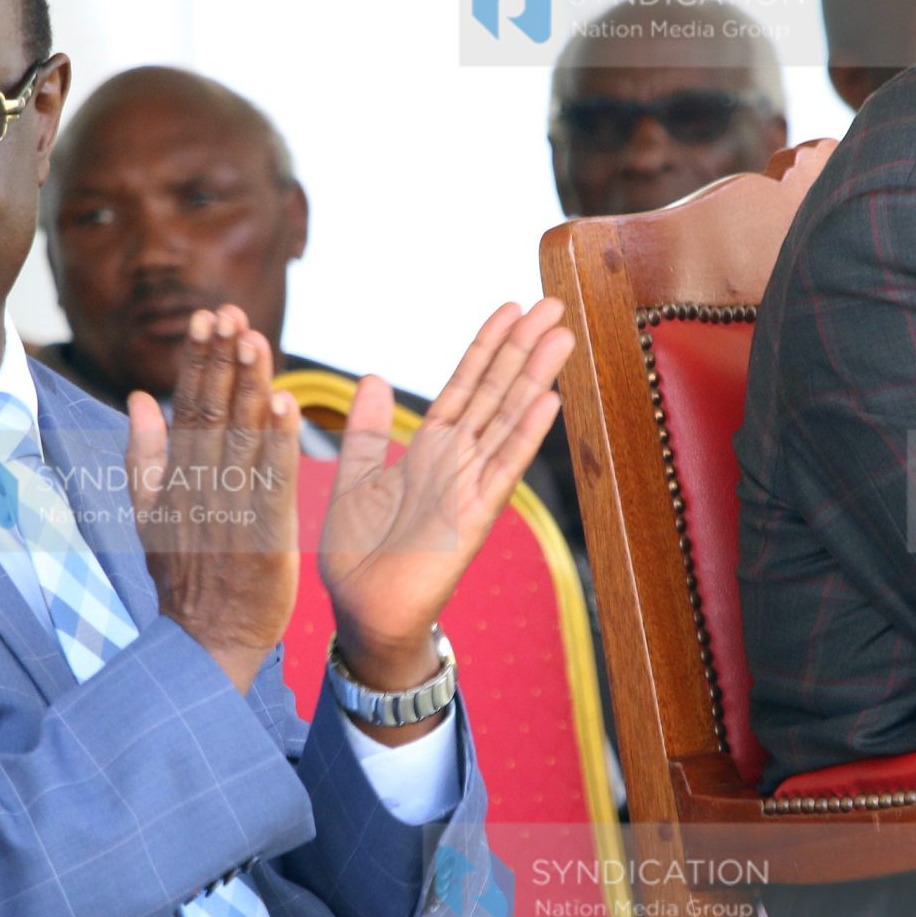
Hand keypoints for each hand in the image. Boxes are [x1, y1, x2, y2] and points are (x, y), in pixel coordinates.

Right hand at [126, 304, 299, 690]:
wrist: (205, 641)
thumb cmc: (183, 576)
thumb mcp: (148, 514)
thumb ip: (143, 456)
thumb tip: (137, 398)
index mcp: (176, 479)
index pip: (188, 407)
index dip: (199, 361)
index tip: (208, 318)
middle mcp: (200, 488)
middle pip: (213, 413)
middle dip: (222, 360)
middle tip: (231, 312)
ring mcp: (231, 512)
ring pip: (242, 439)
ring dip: (250, 387)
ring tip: (256, 340)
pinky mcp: (264, 537)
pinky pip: (273, 482)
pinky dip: (280, 445)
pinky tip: (287, 406)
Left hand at [319, 298, 572, 740]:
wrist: (361, 613)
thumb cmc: (358, 555)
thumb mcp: (353, 476)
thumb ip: (366, 430)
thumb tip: (372, 377)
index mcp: (428, 449)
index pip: (463, 385)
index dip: (486, 346)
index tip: (510, 307)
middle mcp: (456, 462)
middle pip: (496, 392)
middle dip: (523, 347)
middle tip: (554, 303)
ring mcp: (468, 487)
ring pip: (507, 421)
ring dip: (535, 378)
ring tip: (561, 336)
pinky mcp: (472, 519)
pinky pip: (502, 471)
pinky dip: (525, 436)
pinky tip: (549, 402)